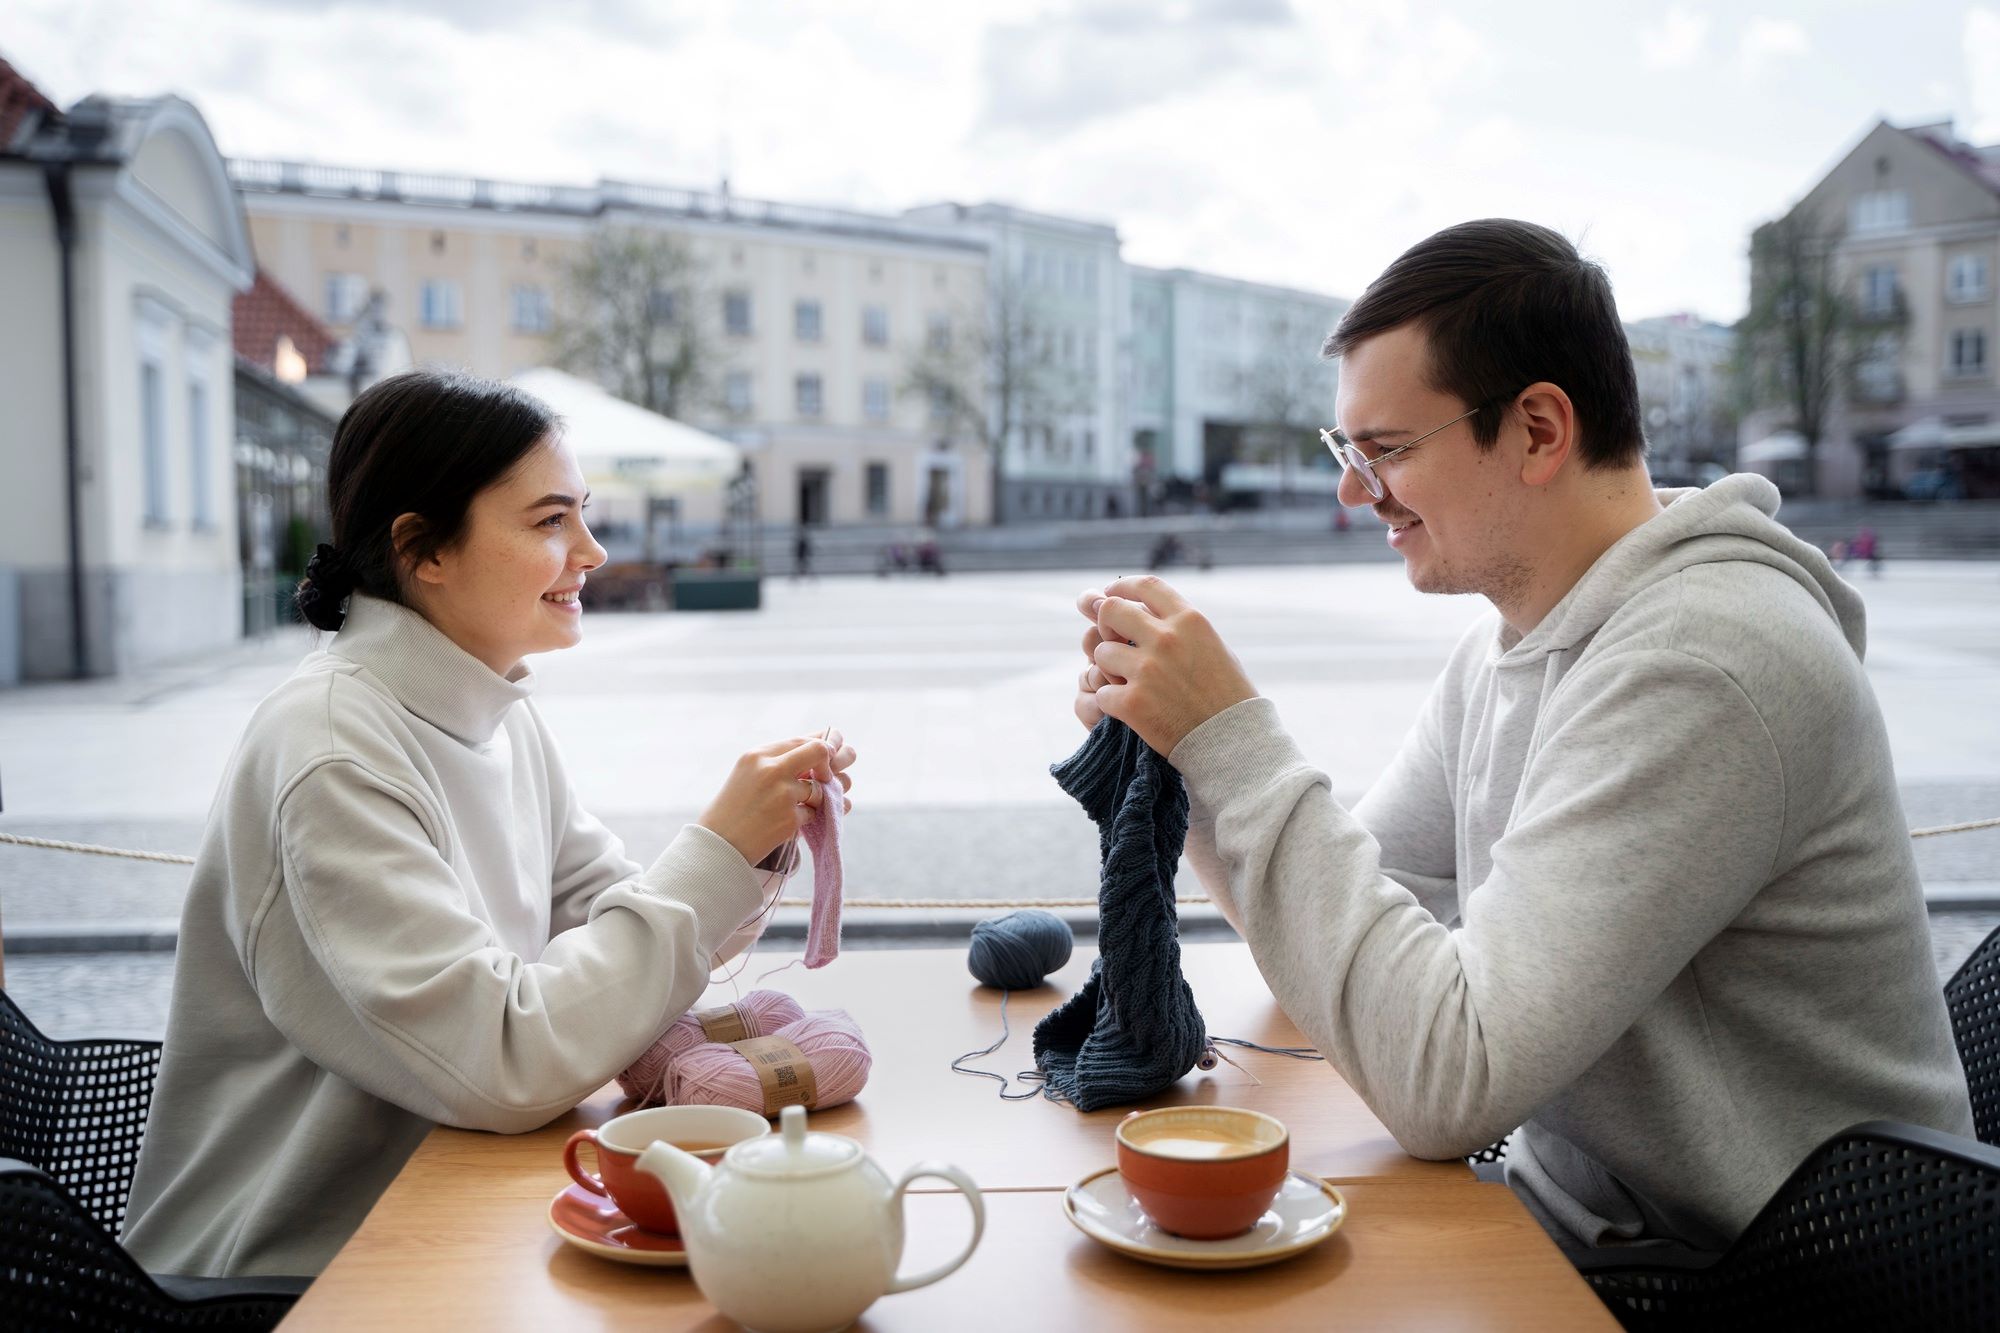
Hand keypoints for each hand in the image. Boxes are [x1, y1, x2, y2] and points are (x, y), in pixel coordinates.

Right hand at [698, 734, 847, 866]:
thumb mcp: (748, 773)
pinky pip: (814, 813)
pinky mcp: (790, 818)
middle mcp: (771, 770)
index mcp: (758, 755)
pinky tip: (785, 823)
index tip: (830, 755)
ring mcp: (782, 794)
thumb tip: (823, 748)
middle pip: (820, 751)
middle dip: (833, 763)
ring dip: (815, 800)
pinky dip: (805, 819)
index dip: (823, 746)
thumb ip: (780, 759)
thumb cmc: (734, 808)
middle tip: (831, 776)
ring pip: (820, 789)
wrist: (718, 844)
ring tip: (794, 807)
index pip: (802, 739)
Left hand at [1080, 575, 1256, 755]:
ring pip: (1101, 653)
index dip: (1121, 586)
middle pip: (1111, 610)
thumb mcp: (1213, 647)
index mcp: (1190, 621)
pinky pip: (1102, 692)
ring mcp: (1147, 670)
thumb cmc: (1227, 696)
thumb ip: (1180, 627)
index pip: (1146, 586)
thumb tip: (1145, 610)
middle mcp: (1166, 639)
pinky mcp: (1132, 702)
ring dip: (1107, 667)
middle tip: (1110, 639)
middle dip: (1105, 623)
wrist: (1233, 742)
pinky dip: (1110, 702)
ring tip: (1126, 682)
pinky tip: (1128, 710)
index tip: (1109, 592)